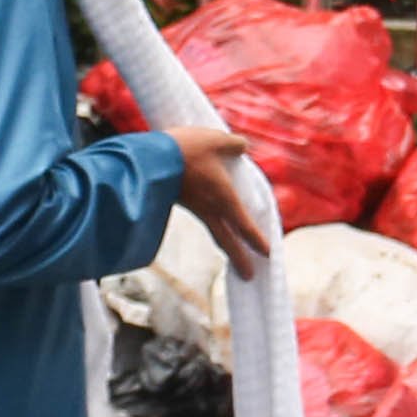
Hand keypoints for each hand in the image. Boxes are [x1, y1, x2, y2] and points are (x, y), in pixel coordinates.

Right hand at [167, 117, 267, 277]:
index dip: (256, 240)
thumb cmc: (186, 150)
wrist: (148, 159)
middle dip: (239, 259)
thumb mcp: (216, 140)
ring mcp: (194, 207)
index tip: (268, 254)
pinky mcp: (182, 201)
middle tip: (249, 277)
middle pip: (227, 240)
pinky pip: (205, 216)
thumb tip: (243, 147)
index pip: (244, 225)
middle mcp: (209, 208)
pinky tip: (218, 217)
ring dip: (227, 244)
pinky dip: (216, 224)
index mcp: (223, 198)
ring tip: (236, 253)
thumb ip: (234, 144)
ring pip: (215, 230)